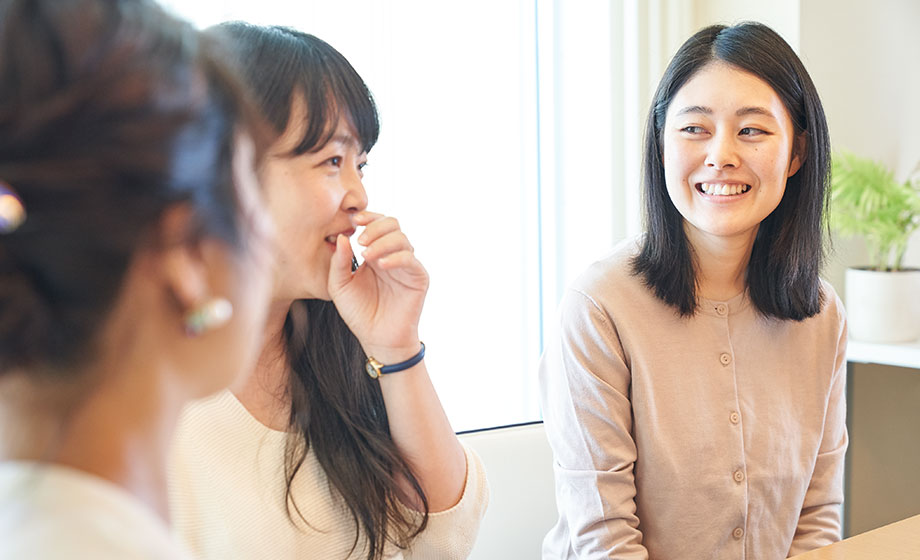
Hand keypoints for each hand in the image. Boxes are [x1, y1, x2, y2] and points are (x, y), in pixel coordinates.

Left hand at [327, 211, 428, 362]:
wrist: (377, 339)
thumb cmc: (359, 314)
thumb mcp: (340, 286)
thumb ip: (339, 262)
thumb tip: (342, 237)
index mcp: (374, 253)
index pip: (377, 225)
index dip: (368, 217)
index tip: (354, 220)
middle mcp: (392, 255)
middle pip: (393, 224)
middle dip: (376, 227)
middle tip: (360, 240)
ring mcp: (406, 265)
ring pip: (402, 238)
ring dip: (383, 242)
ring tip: (367, 255)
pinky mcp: (418, 277)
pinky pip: (410, 259)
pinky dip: (395, 257)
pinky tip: (380, 265)